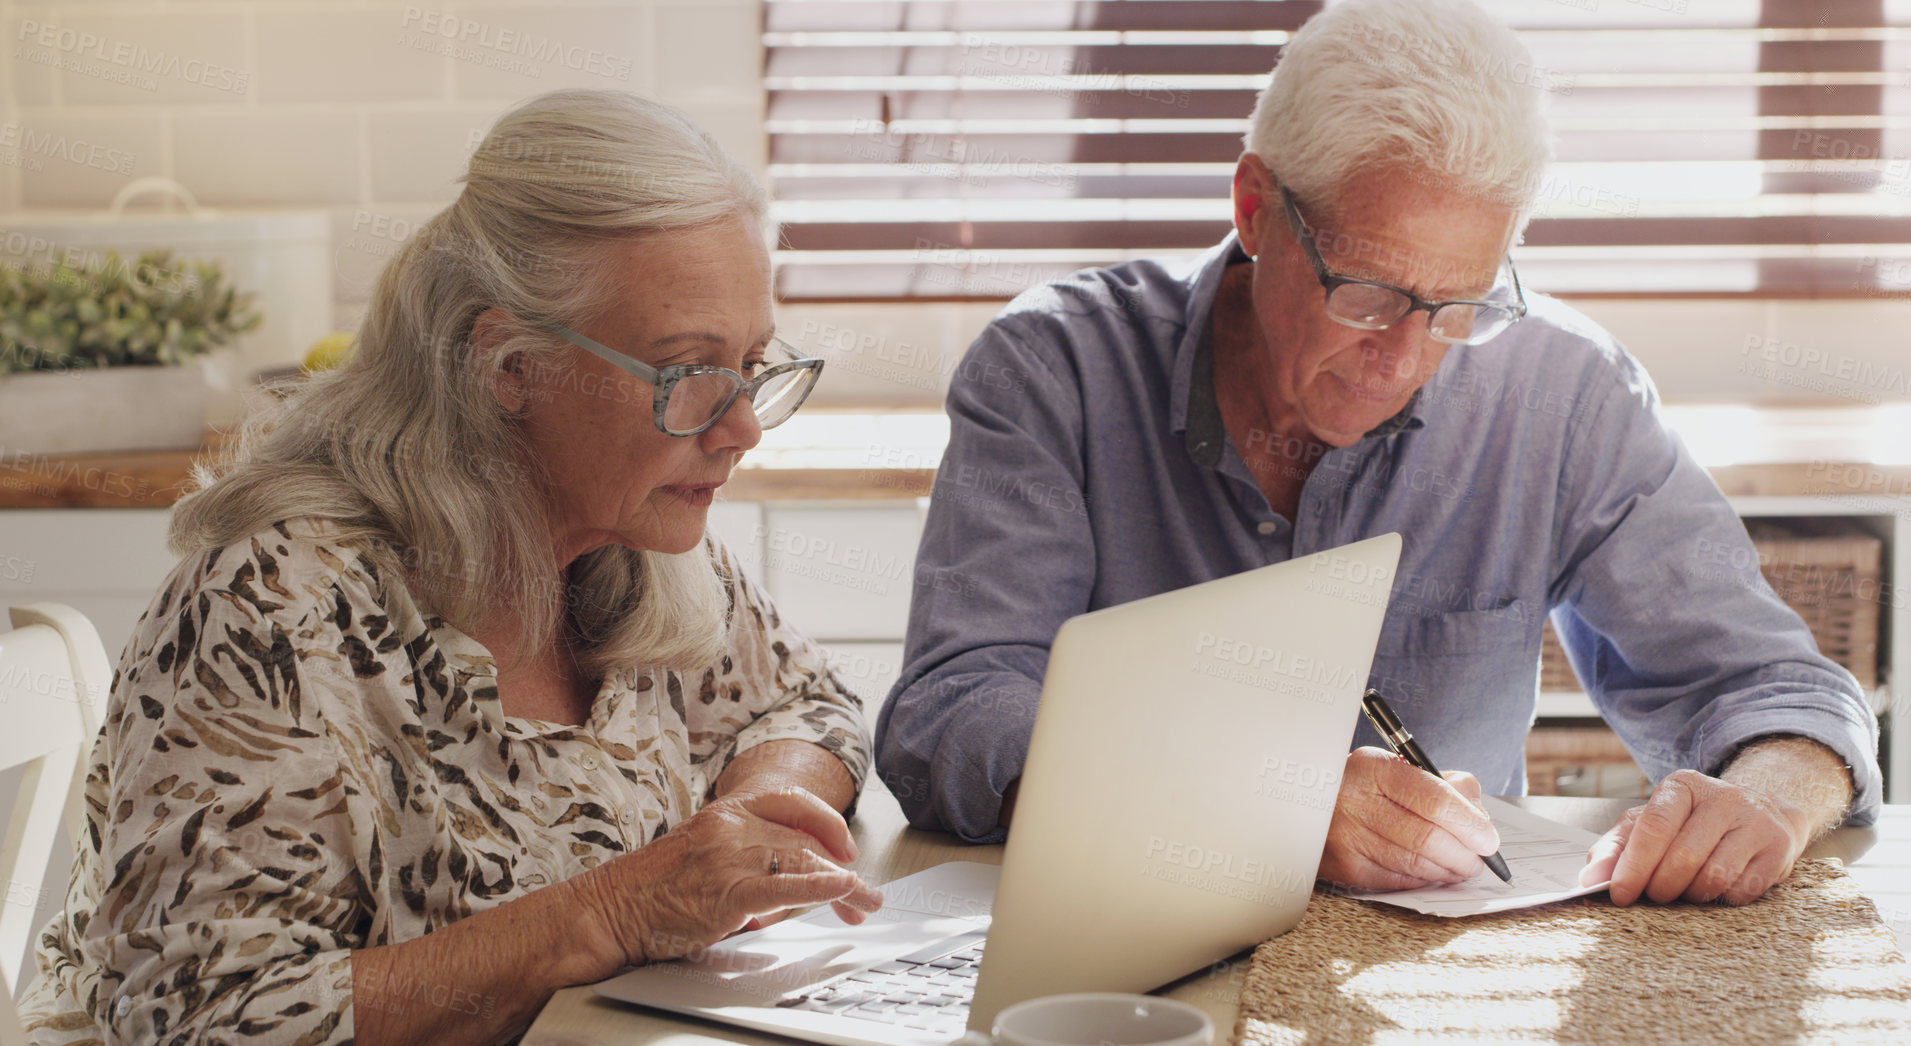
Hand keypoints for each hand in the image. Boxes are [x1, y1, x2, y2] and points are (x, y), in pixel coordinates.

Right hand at [573, 785, 883, 973]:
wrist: (606, 910)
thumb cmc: (646, 892)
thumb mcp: (699, 858)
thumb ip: (739, 859)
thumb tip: (781, 884)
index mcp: (724, 812)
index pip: (791, 803)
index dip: (826, 822)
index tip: (845, 846)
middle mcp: (731, 825)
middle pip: (806, 841)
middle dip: (842, 870)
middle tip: (863, 895)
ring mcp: (731, 854)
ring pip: (805, 862)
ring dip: (843, 887)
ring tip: (863, 904)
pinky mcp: (729, 889)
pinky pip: (787, 885)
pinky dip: (822, 888)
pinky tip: (844, 889)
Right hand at [1317, 746, 1501, 890]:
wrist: (1311, 802)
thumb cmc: (1369, 786)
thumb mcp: (1401, 768)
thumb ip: (1447, 785)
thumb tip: (1480, 819)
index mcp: (1374, 768)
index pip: (1434, 799)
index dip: (1470, 824)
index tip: (1489, 839)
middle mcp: (1354, 801)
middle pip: (1427, 838)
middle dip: (1465, 855)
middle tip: (1479, 860)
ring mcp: (1345, 837)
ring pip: (1415, 865)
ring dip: (1449, 871)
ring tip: (1461, 866)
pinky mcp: (1344, 868)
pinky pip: (1398, 881)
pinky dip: (1424, 880)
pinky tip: (1433, 872)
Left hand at [1579, 768, 1810, 905]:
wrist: (1761, 812)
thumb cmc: (1693, 823)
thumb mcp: (1651, 823)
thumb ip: (1617, 847)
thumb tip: (1590, 879)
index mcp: (1683, 785)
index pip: (1654, 827)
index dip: (1634, 866)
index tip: (1620, 894)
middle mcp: (1723, 797)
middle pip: (1682, 856)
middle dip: (1660, 886)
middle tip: (1655, 896)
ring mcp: (1756, 821)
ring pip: (1713, 876)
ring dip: (1691, 895)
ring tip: (1685, 891)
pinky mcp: (1779, 849)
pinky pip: (1742, 890)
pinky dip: (1721, 899)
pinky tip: (1716, 889)